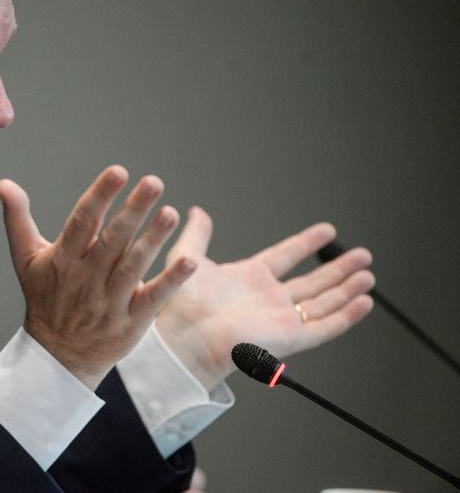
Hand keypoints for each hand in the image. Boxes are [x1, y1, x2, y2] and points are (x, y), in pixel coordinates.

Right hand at [0, 166, 196, 388]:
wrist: (57, 356)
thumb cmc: (44, 299)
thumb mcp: (26, 259)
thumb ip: (17, 218)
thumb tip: (4, 184)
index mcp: (63, 260)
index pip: (82, 222)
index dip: (100, 195)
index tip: (118, 171)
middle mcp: (86, 279)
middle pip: (112, 241)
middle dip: (133, 210)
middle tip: (153, 182)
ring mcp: (110, 302)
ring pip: (133, 266)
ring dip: (153, 239)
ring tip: (169, 213)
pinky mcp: (131, 321)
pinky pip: (153, 298)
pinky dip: (171, 281)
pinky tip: (190, 260)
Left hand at [156, 207, 373, 389]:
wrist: (185, 333)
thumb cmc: (181, 302)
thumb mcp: (190, 257)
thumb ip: (198, 234)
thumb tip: (197, 211)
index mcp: (248, 279)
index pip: (285, 257)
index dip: (306, 243)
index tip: (327, 230)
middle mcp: (267, 299)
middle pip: (312, 282)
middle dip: (338, 268)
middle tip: (362, 254)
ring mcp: (280, 319)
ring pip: (323, 302)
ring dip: (347, 288)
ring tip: (368, 274)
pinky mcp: (289, 337)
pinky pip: (325, 326)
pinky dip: (346, 315)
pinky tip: (364, 301)